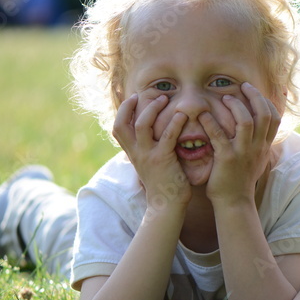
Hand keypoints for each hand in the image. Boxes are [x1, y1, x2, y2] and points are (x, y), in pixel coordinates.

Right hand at [113, 93, 190, 211]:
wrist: (167, 205)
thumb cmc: (163, 182)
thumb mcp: (148, 163)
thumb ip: (146, 148)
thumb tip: (149, 133)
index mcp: (132, 153)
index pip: (117, 127)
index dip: (123, 110)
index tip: (134, 98)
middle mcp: (136, 153)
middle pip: (122, 123)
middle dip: (132, 105)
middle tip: (149, 95)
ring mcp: (148, 156)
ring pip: (142, 125)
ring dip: (153, 109)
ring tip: (165, 99)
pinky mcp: (163, 160)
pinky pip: (167, 137)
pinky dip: (174, 123)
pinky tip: (182, 115)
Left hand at [200, 83, 280, 206]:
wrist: (235, 202)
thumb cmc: (241, 180)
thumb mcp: (256, 161)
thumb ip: (258, 144)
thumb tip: (257, 129)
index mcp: (264, 146)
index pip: (274, 118)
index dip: (266, 101)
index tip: (253, 91)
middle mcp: (257, 147)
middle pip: (263, 114)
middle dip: (254, 95)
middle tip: (242, 85)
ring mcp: (243, 152)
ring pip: (245, 121)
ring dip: (235, 105)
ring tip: (225, 97)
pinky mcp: (227, 158)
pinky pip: (219, 135)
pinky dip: (210, 122)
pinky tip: (203, 114)